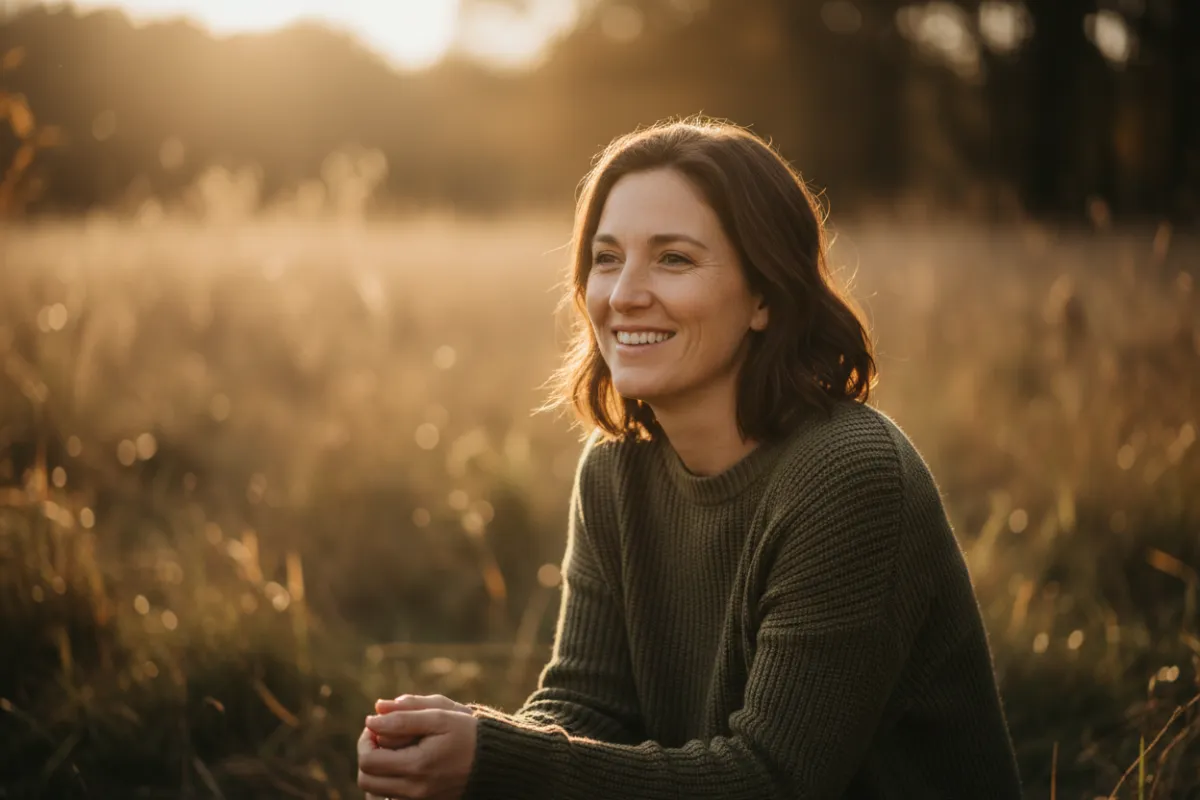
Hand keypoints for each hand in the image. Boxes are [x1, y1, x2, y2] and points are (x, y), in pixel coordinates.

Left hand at [358, 700, 477, 799]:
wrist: (497, 763)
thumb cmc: (469, 734)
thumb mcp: (440, 716)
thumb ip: (404, 715)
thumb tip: (372, 717)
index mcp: (417, 766)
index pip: (368, 760)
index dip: (366, 739)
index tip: (378, 724)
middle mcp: (415, 789)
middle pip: (366, 779)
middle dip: (368, 753)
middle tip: (382, 736)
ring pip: (376, 790)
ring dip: (377, 767)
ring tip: (394, 748)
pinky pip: (391, 796)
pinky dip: (388, 780)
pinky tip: (402, 761)